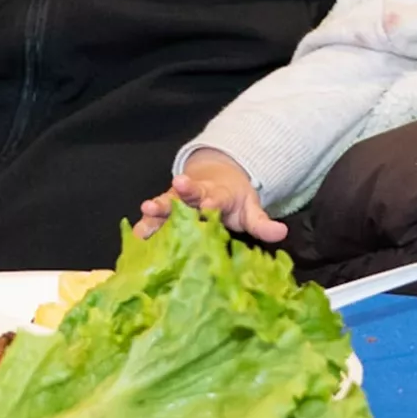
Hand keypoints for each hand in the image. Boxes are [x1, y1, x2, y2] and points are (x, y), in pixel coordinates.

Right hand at [137, 149, 285, 242]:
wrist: (215, 179)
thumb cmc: (233, 200)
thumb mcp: (250, 209)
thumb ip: (262, 222)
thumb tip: (282, 232)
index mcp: (217, 194)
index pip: (214, 197)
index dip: (209, 201)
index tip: (206, 203)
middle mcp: (194, 194)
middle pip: (184, 195)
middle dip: (176, 196)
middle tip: (163, 196)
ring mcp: (177, 201)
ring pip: (165, 204)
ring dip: (155, 210)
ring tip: (144, 212)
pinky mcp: (165, 211)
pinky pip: (153, 219)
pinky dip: (144, 227)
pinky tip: (134, 238)